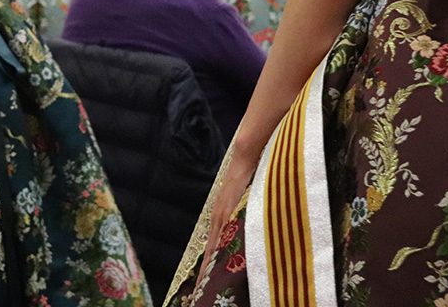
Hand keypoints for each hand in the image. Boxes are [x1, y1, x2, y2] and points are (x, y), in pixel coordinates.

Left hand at [199, 144, 259, 280]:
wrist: (244, 158)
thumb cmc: (246, 178)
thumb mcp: (242, 201)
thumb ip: (241, 214)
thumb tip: (246, 228)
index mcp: (220, 216)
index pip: (212, 246)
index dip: (208, 263)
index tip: (204, 280)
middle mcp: (217, 216)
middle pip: (209, 249)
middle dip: (205, 269)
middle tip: (200, 288)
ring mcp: (221, 213)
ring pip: (212, 244)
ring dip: (209, 262)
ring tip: (204, 281)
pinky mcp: (227, 209)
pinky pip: (221, 233)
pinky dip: (218, 248)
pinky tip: (216, 260)